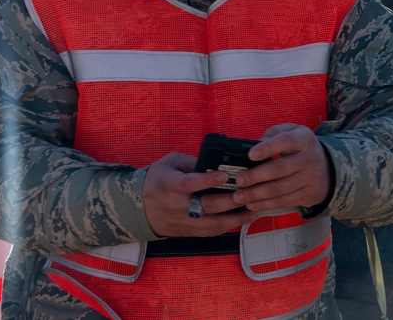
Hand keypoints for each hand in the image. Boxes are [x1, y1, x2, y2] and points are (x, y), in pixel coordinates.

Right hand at [142, 152, 256, 236]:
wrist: (137, 209)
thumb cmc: (156, 181)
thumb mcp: (169, 163)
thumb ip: (191, 161)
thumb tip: (214, 162)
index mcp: (171, 185)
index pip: (191, 184)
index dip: (208, 180)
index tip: (224, 175)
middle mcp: (178, 206)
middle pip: (207, 206)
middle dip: (231, 201)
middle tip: (249, 193)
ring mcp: (184, 222)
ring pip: (213, 224)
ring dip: (236, 218)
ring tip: (254, 210)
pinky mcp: (189, 232)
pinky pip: (212, 232)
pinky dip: (229, 226)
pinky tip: (243, 219)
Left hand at [232, 124, 332, 211]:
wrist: (329, 169)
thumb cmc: (301, 148)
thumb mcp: (292, 132)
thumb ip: (274, 134)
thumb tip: (255, 144)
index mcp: (304, 139)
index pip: (286, 141)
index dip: (268, 148)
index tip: (251, 154)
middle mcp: (310, 158)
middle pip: (279, 169)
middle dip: (256, 176)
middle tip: (239, 180)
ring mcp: (311, 179)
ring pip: (279, 189)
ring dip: (256, 194)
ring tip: (239, 196)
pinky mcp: (309, 196)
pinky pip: (283, 202)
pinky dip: (265, 204)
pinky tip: (252, 204)